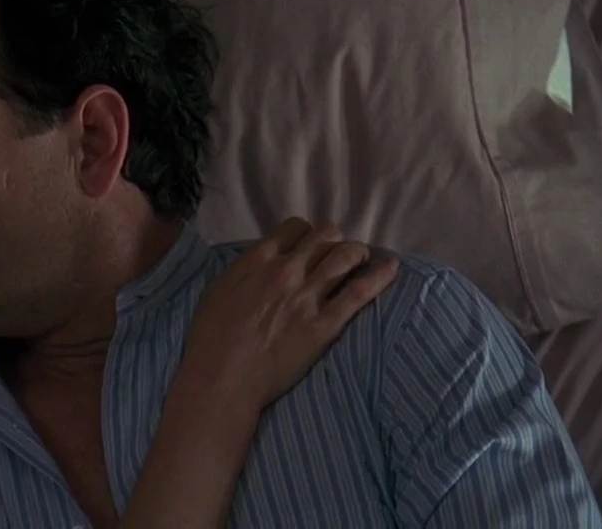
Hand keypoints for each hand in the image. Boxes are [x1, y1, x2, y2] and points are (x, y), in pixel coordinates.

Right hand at [179, 217, 399, 412]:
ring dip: (357, 253)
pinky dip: (380, 276)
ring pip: (346, 256)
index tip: (307, 246)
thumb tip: (260, 263)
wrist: (223, 375)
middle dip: (334, 240)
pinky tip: (392, 268)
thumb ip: (244, 271)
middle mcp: (286, 270)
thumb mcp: (217, 289)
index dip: (305, 234)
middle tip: (335, 253)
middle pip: (326, 235)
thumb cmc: (210, 336)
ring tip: (360, 260)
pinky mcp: (325, 324)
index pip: (295, 227)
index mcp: (258, 260)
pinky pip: (360, 293)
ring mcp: (308, 296)